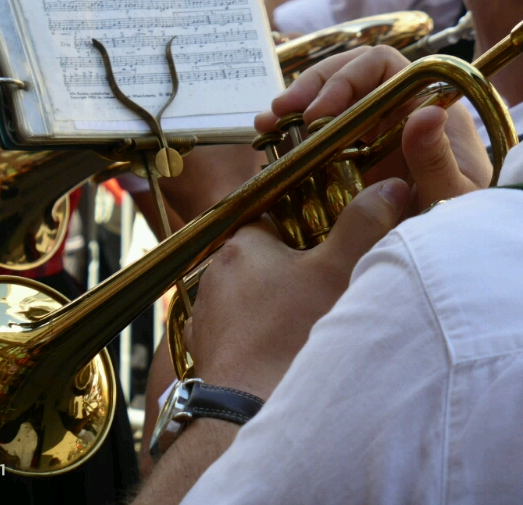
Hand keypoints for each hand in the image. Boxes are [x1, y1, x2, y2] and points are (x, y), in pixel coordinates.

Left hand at [183, 178, 409, 398]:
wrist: (248, 409)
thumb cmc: (290, 337)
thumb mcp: (339, 272)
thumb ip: (363, 225)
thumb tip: (390, 187)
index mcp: (243, 245)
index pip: (276, 220)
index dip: (308, 233)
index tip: (330, 249)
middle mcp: (215, 274)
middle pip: (263, 260)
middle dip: (293, 271)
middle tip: (325, 291)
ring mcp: (207, 313)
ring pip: (249, 297)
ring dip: (273, 305)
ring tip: (305, 325)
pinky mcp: (205, 348)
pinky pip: (237, 331)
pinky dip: (257, 336)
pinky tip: (281, 350)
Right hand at [256, 46, 491, 213]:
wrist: (446, 251)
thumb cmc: (459, 224)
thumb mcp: (451, 197)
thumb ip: (437, 159)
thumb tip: (427, 113)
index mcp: (423, 108)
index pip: (381, 66)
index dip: (345, 79)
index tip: (317, 114)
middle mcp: (394, 112)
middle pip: (347, 74)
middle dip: (310, 87)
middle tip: (280, 112)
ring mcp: (369, 132)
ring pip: (328, 98)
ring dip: (294, 105)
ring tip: (266, 122)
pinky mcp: (349, 154)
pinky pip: (317, 129)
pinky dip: (292, 130)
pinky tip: (269, 139)